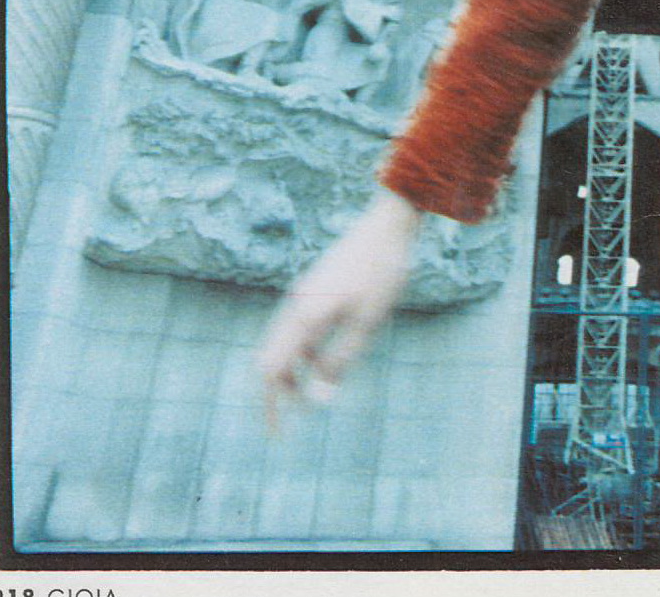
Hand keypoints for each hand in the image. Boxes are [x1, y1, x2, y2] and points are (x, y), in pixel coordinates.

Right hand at [257, 188, 421, 431]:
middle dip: (281, 391)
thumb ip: (339, 363)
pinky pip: (301, 328)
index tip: (276, 435)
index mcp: (304, 317)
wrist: (389, 225)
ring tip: (315, 394)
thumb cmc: (381, 275)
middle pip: (273, 357)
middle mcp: (296, 305)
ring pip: (287, 342)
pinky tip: (326, 361)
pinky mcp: (317, 287)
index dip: (270, 405)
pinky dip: (306, 351)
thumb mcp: (365, 324)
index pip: (271, 370)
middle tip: (295, 421)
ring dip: (295, 371)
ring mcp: (305, 294)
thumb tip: (317, 402)